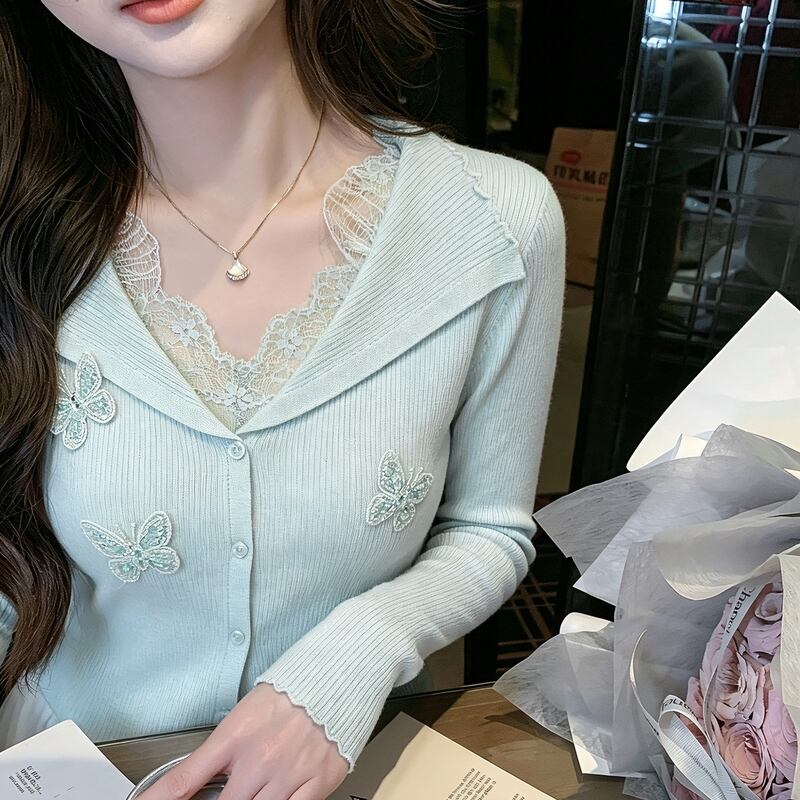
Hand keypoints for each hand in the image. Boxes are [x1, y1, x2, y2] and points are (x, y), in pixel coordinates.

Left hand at [136, 682, 349, 799]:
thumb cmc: (295, 687)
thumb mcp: (248, 709)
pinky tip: (279, 795)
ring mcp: (289, 773)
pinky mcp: (318, 781)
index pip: (186, 778)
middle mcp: (259, 758)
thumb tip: (203, 778)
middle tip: (228, 791)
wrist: (340, 672)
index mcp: (236, 734)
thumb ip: (225, 748)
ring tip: (255, 788)